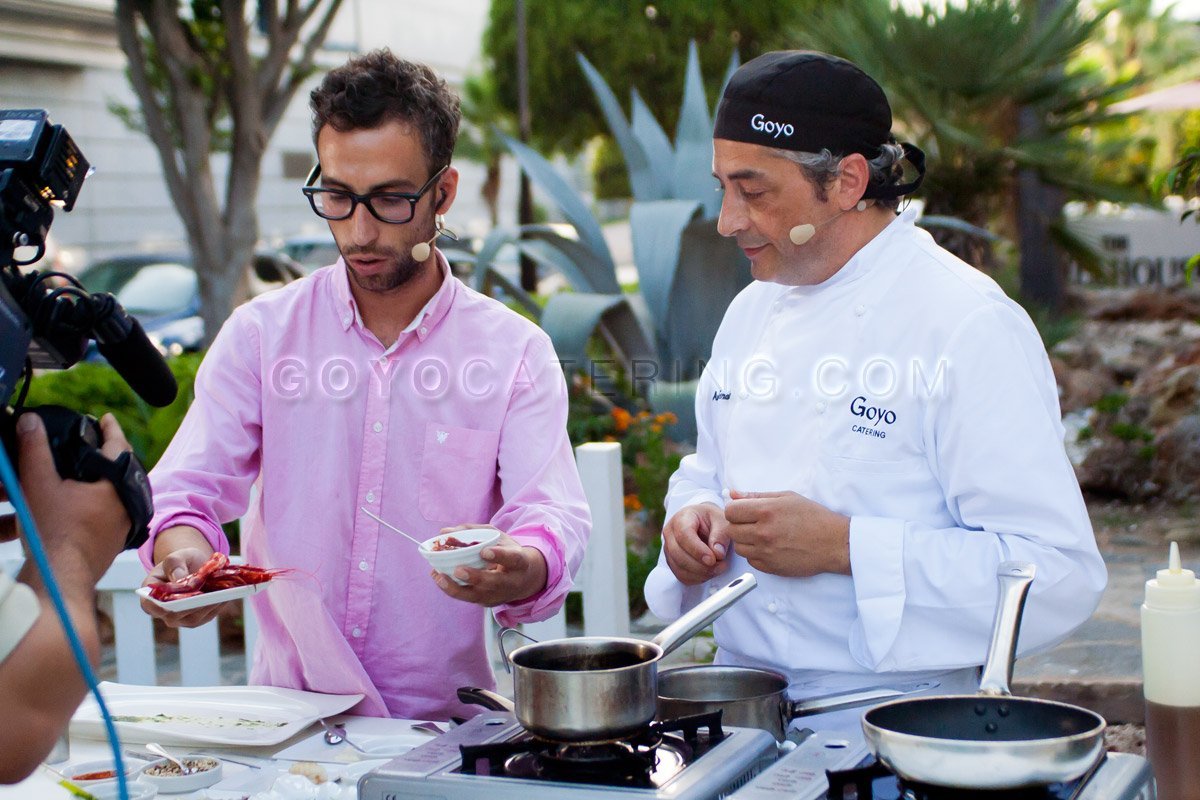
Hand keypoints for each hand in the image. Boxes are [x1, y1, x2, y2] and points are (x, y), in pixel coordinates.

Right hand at [12, 413, 130, 585]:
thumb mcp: (39, 485)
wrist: (60, 576)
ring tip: (93, 470)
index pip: (118, 447)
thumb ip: (35, 450)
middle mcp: (127, 505)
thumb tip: (30, 421)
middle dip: (112, 454)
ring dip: (107, 479)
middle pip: (123, 471)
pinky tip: (87, 503)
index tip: (106, 418)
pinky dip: (102, 502)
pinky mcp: (114, 542)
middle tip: (102, 441)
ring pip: (120, 493)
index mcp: (115, 487)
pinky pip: (113, 513)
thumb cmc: (52, 532)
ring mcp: (123, 525)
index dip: (110, 430)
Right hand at [140, 544, 226, 627]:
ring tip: (222, 592)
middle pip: (175, 615)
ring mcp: (181, 618)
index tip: (172, 603)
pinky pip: (208, 615)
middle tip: (206, 594)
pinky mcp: (198, 619)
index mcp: (150, 596)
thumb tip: (179, 578)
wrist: (194, 567)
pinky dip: (218, 604)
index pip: (150, 605)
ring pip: (194, 617)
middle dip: (191, 605)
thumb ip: (174, 564)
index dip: (159, 606)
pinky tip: (228, 594)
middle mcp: (164, 612)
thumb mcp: (176, 557)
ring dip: (208, 605)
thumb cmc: (180, 562)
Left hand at [431, 527, 546, 606]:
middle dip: (476, 577)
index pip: (512, 559)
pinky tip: (439, 579)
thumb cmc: (507, 552)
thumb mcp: (498, 537)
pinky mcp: (488, 603)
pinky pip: (469, 598)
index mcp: (519, 562)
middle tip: (458, 570)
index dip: (499, 556)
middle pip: (494, 582)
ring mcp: (499, 595)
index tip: (484, 552)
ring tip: (439, 577)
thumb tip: (444, 532)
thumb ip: (473, 531)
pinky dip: (452, 589)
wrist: (525, 579)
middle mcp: (511, 581)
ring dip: (457, 588)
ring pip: (478, 595)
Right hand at [662, 503, 729, 585]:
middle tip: (720, 565)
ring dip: (700, 573)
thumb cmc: (711, 520)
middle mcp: (670, 533)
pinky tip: (709, 572)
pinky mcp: (672, 562)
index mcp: (681, 518)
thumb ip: (720, 535)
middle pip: (677, 553)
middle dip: (700, 565)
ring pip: (678, 567)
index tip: (712, 559)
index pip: (683, 535)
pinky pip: (681, 576)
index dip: (697, 550)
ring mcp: (669, 549)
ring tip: (718, 568)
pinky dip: (696, 578)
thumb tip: (717, 553)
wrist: (704, 523)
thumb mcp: (721, 520)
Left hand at [723, 490, 850, 576]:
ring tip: (762, 536)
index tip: (744, 511)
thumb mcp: (787, 497)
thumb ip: (756, 495)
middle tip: (753, 524)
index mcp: (766, 511)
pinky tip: (769, 547)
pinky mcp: (770, 567)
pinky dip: (755, 554)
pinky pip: (750, 561)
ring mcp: (766, 552)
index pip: (730, 511)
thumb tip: (733, 494)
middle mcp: (763, 532)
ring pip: (738, 547)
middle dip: (739, 525)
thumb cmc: (813, 517)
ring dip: (745, 541)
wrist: (833, 543)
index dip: (735, 510)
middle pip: (731, 530)